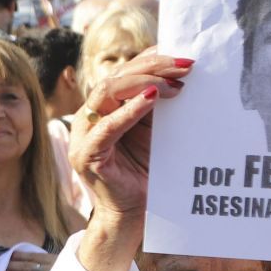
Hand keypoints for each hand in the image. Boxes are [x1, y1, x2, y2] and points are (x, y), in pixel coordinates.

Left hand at [3, 249, 55, 270]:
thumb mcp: (64, 266)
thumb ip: (53, 263)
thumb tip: (36, 261)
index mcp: (56, 261)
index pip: (35, 256)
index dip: (21, 256)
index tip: (12, 255)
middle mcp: (50, 270)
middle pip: (28, 266)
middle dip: (14, 265)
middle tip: (4, 265)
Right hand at [68, 51, 192, 219]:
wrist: (137, 214)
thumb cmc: (147, 171)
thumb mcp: (155, 130)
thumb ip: (159, 104)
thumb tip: (183, 72)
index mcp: (104, 107)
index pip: (124, 72)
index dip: (151, 60)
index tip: (183, 56)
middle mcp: (90, 115)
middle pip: (117, 77)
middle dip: (153, 67)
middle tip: (186, 66)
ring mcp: (84, 134)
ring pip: (108, 92)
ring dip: (144, 83)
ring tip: (174, 84)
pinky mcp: (87, 154)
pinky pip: (107, 126)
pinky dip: (130, 109)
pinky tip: (152, 97)